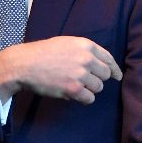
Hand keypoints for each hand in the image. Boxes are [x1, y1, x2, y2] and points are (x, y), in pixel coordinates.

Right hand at [0, 36, 122, 104]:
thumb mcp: (66, 43)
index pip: (108, 59)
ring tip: (75, 86)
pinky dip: (84, 99)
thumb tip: (99, 63)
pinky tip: (74, 94)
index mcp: (86, 45)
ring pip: (98, 87)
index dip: (114, 69)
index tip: (117, 76)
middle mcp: (86, 58)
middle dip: (97, 79)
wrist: (25, 64)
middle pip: (105, 75)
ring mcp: (81, 74)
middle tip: (86, 82)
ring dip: (89, 89)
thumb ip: (84, 51)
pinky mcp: (74, 89)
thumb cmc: (43, 53)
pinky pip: (89, 98)